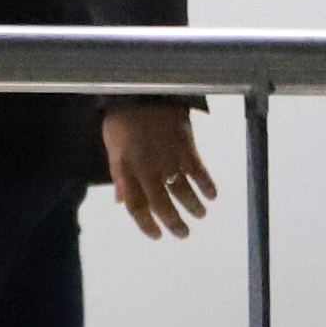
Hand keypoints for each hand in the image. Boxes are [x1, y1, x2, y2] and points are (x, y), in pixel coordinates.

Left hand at [103, 102, 217, 240]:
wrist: (143, 91)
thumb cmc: (123, 120)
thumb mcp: (113, 147)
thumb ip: (119, 175)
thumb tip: (121, 200)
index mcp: (126, 168)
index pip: (136, 205)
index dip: (145, 224)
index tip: (156, 235)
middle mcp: (147, 167)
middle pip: (162, 204)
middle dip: (174, 223)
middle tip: (183, 234)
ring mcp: (168, 158)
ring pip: (183, 190)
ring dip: (193, 206)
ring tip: (200, 215)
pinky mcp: (186, 146)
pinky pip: (199, 171)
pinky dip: (207, 185)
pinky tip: (212, 195)